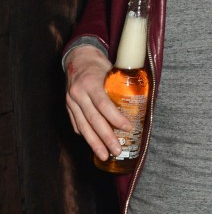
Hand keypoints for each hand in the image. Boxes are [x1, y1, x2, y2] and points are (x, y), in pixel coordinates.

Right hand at [65, 44, 129, 160]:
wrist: (76, 58)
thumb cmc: (98, 65)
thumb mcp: (111, 70)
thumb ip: (122, 86)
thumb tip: (143, 101)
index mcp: (90, 83)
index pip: (104, 104)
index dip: (116, 118)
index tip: (128, 129)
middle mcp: (78, 94)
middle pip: (93, 120)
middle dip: (106, 138)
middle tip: (117, 150)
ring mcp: (70, 102)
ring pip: (83, 126)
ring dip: (94, 143)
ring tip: (104, 156)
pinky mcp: (67, 107)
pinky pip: (76, 124)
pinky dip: (85, 135)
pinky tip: (94, 145)